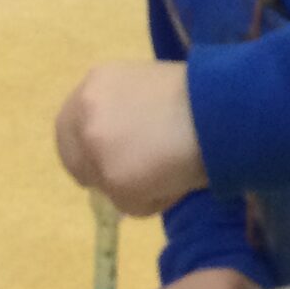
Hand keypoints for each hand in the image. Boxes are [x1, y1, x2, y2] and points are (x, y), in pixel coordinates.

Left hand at [55, 62, 205, 216]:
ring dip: (136, 187)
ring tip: (173, 173)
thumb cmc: (200, 95)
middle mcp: (85, 112)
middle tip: (132, 181)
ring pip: (106, 186)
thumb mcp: (149, 90)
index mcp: (95, 84)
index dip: (85, 150)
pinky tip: (178, 182)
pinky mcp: (113, 178)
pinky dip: (154, 202)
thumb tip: (125, 148)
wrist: (220, 109)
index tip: (103, 165)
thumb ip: (126, 114)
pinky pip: (130, 205)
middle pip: (75, 160)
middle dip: (101, 174)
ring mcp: (95, 147)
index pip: (68, 126)